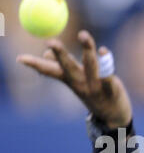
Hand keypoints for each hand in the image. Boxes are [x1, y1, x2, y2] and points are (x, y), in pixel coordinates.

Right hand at [16, 30, 131, 128]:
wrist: (113, 118)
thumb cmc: (94, 94)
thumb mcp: (76, 82)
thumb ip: (62, 68)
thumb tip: (45, 53)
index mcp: (70, 80)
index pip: (49, 70)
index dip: (35, 64)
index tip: (21, 58)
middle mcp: (81, 83)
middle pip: (69, 66)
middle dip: (59, 54)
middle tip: (50, 42)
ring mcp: (96, 86)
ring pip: (91, 65)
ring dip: (87, 49)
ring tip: (82, 35)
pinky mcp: (112, 88)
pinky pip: (109, 74)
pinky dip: (106, 62)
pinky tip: (104, 51)